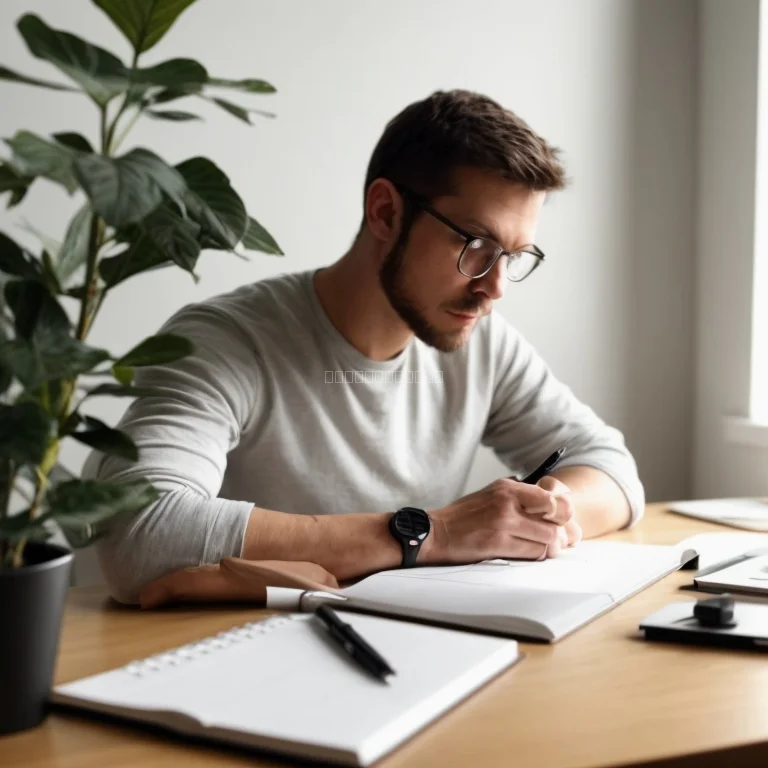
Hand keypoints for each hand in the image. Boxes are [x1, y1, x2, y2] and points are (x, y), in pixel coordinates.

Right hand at [423, 477, 575, 564]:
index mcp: (508, 487)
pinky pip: (533, 553)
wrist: (436, 532)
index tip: (559, 519)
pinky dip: (535, 555)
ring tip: (539, 547)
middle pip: (556, 520)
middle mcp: (508, 502)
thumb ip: (518, 494)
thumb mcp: (491, 493)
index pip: (553, 498)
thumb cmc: (464, 516)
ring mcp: (503, 523)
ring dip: (548, 547)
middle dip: (560, 532)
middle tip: (557, 538)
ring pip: (548, 539)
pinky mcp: (498, 544)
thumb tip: (552, 501)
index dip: (563, 511)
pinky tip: (525, 552)